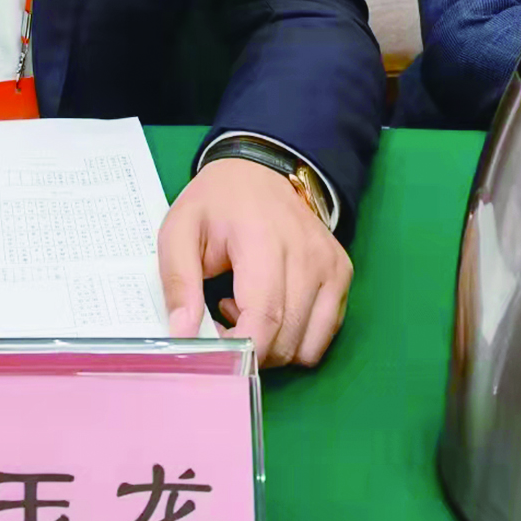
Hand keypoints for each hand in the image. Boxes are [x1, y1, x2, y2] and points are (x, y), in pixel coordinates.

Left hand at [158, 158, 352, 367]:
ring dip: (273, 346)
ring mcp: (331, 266)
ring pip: (308, 347)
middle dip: (250, 351)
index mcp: (264, 241)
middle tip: (222, 321)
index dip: (240, 349)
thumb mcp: (179, 230)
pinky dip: (296, 337)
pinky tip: (270, 306)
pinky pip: (324, 335)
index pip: (264, 318)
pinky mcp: (342, 275)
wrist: (260, 170)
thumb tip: (184, 335)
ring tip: (246, 309)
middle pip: (286, 339)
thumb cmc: (216, 203)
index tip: (214, 351)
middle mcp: (308, 256)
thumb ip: (178, 283)